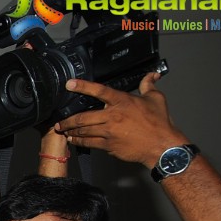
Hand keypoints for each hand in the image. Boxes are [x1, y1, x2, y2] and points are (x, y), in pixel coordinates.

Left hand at [55, 72, 185, 168]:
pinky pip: (89, 142)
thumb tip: (151, 75)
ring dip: (71, 131)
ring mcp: (109, 132)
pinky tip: (73, 140)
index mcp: (123, 101)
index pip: (100, 91)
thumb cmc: (159, 122)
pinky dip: (79, 141)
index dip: (83, 86)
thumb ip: (148, 86)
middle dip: (68, 120)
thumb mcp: (156, 99)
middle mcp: (113, 116)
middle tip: (59, 121)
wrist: (161, 145)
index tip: (70, 84)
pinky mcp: (108, 145)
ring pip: (83, 131)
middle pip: (83, 117)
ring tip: (63, 130)